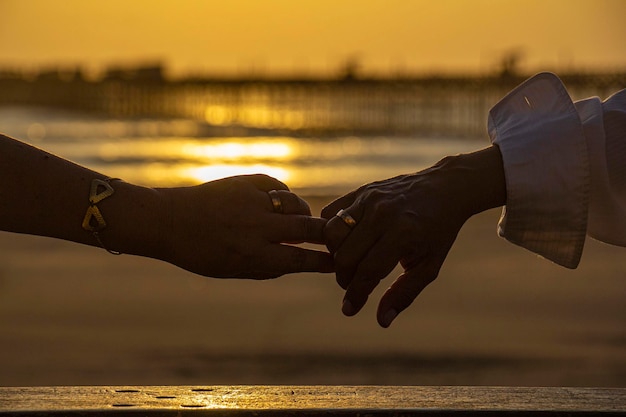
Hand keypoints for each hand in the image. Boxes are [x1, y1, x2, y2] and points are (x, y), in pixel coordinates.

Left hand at [158, 174, 333, 278]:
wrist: (168, 221)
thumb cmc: (199, 253)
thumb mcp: (232, 271)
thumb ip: (267, 269)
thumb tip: (298, 264)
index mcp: (254, 255)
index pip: (300, 259)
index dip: (323, 261)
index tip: (336, 262)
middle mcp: (257, 228)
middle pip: (307, 229)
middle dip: (325, 234)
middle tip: (333, 237)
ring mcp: (252, 202)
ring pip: (296, 204)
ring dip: (305, 213)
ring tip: (303, 219)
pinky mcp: (245, 182)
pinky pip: (278, 186)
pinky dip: (284, 196)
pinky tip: (280, 203)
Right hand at [321, 147, 504, 326]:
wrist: (445, 189)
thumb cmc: (438, 232)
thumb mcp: (429, 266)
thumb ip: (405, 294)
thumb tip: (382, 321)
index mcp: (403, 234)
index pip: (368, 271)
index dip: (356, 294)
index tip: (349, 309)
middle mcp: (383, 214)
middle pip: (345, 255)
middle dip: (344, 278)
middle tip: (354, 284)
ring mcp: (369, 198)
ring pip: (332, 233)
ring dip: (335, 254)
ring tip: (350, 262)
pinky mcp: (361, 190)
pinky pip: (331, 214)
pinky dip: (331, 231)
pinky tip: (346, 241)